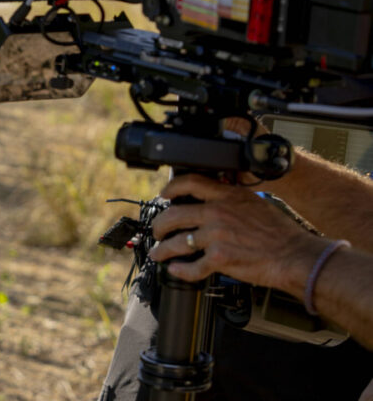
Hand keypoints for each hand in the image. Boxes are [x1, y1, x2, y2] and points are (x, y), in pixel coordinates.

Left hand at [148, 173, 325, 293]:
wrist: (296, 256)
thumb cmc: (280, 232)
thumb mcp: (254, 202)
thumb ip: (231, 198)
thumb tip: (213, 198)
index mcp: (227, 196)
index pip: (190, 182)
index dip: (171, 188)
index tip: (163, 195)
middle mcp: (218, 213)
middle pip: (173, 215)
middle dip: (159, 225)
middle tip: (157, 231)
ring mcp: (217, 236)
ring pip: (177, 242)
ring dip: (163, 250)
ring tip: (159, 253)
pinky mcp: (220, 259)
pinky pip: (192, 266)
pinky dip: (180, 270)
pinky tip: (175, 270)